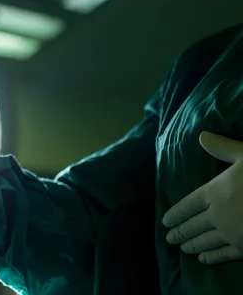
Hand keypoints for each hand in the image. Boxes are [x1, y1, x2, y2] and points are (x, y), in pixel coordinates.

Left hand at [163, 131, 242, 263]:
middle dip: (179, 232)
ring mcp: (231, 234)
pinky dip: (211, 258)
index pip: (187, 205)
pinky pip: (223, 255)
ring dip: (192, 245)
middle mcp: (218, 214)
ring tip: (183, 247)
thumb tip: (202, 136)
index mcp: (215, 191)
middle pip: (192, 226)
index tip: (165, 221)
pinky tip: (203, 260)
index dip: (175, 214)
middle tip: (169, 238)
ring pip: (204, 241)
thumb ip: (223, 148)